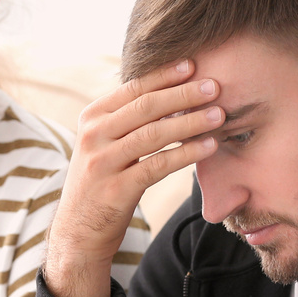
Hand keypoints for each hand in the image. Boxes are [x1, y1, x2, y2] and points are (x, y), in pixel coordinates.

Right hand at [45, 61, 223, 296]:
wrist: (78, 231)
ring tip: (219, 115)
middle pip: (146, 107)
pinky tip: (207, 147)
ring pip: (154, 134)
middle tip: (214, 87)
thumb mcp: (103, 145)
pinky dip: (186, 154)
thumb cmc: (101, 183)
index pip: (132, 89)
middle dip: (183, 94)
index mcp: (91, 118)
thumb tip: (170, 92)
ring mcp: (102, 163)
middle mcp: (93, 136)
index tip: (192, 65)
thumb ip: (125, 120)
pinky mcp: (116, 190)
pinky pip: (158, 165)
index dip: (164, 76)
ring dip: (190, 122)